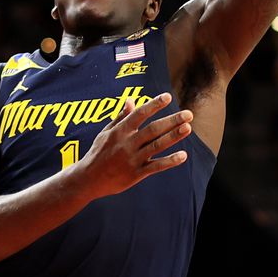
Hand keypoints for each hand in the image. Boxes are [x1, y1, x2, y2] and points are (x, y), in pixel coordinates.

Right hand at [72, 93, 191, 197]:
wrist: (88, 179)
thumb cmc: (98, 152)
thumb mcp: (106, 132)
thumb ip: (120, 117)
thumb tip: (131, 100)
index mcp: (120, 131)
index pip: (140, 114)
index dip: (154, 105)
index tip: (168, 97)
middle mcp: (127, 143)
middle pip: (153, 129)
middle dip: (172, 121)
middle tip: (188, 114)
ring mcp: (133, 159)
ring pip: (157, 146)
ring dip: (173, 136)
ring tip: (188, 128)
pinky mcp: (136, 174)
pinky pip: (156, 166)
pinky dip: (170, 161)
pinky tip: (183, 155)